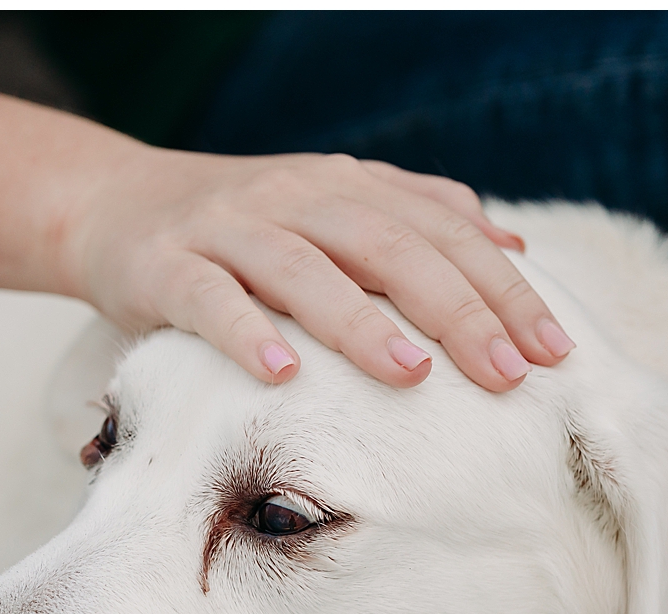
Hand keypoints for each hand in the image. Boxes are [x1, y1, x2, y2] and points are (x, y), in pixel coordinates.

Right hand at [68, 148, 575, 393]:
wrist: (114, 205)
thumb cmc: (243, 226)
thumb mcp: (333, 207)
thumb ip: (417, 217)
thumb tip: (512, 243)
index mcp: (347, 186)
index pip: (443, 232)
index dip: (503, 288)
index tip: (553, 351)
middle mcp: (296, 198)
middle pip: (389, 248)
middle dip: (456, 311)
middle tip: (507, 374)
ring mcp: (228, 228)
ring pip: (303, 270)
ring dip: (359, 323)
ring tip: (411, 373)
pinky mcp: (166, 266)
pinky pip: (210, 299)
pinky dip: (247, 333)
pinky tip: (282, 374)